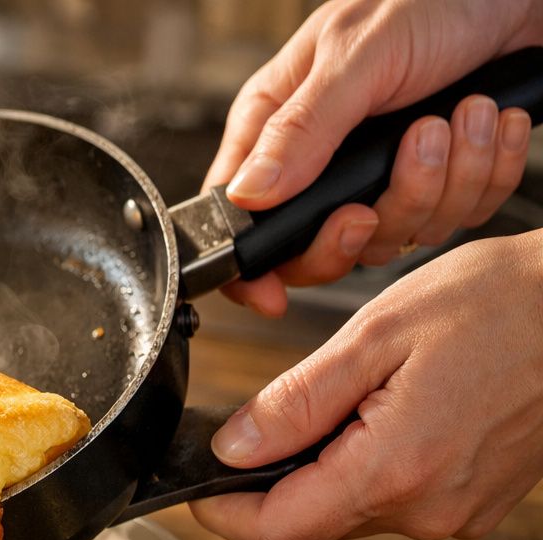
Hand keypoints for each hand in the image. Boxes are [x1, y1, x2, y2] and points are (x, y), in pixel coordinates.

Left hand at [190, 230, 542, 539]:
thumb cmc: (502, 303)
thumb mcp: (376, 335)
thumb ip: (295, 401)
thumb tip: (232, 448)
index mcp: (395, 471)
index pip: (274, 532)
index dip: (223, 511)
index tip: (201, 480)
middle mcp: (427, 509)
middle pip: (308, 524)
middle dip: (273, 480)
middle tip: (277, 416)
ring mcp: (456, 513)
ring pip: (349, 512)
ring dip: (325, 469)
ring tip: (355, 397)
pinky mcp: (474, 504)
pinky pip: (396, 500)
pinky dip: (372, 465)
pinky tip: (393, 410)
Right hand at [206, 0, 541, 316]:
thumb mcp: (358, 55)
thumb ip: (302, 129)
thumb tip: (248, 195)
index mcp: (278, 127)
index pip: (241, 219)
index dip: (253, 268)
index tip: (273, 294)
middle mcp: (324, 160)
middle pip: (321, 250)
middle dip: (364, 226)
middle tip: (374, 199)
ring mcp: (384, 175)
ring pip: (398, 236)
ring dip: (443, 181)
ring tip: (460, 115)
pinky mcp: (441, 180)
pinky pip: (459, 217)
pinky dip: (484, 173)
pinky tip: (489, 122)